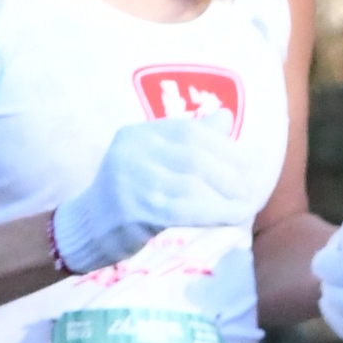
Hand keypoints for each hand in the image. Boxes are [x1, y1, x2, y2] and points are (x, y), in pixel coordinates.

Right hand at [53, 113, 260, 274]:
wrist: (89, 226)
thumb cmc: (132, 191)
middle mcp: (133, 151)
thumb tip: (227, 116)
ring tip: (247, 207)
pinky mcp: (133, 211)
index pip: (190, 131)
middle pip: (194, 156)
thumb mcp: (157, 158)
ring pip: (191, 184)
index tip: (253, 161)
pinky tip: (234, 219)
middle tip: (251, 189)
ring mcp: (130, 180)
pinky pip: (183, 210)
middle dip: (230, 173)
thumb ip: (191, 138)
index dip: (226, 146)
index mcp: (140, 133)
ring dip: (227, 197)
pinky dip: (215, 213)